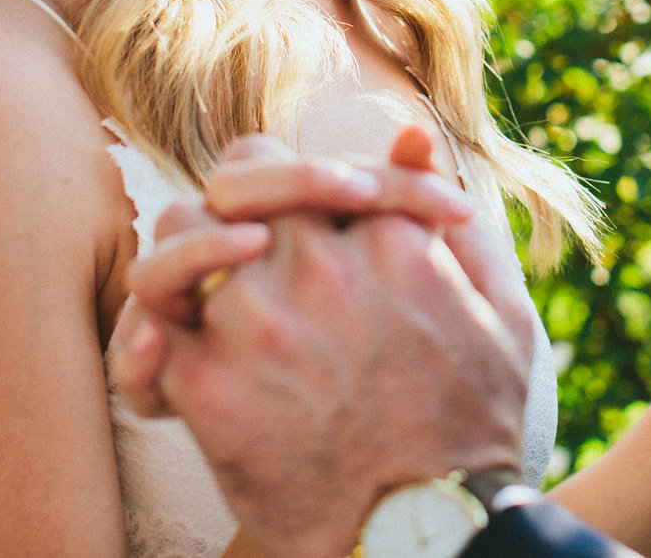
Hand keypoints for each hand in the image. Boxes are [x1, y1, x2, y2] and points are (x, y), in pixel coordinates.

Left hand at [114, 134, 532, 557]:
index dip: (277, 187)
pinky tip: (176, 366)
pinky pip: (149, 327)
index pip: (292, 166)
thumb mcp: (502, 312)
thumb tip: (411, 133)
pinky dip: (151, 345)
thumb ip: (450, 215)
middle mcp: (320, 264)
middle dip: (226, 215)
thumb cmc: (473, 428)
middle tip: (235, 256)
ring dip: (184, 265)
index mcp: (389, 237)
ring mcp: (260, 319)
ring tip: (206, 308)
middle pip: (229, 188)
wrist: (429, 535)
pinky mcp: (209, 383)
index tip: (280, 225)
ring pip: (177, 238)